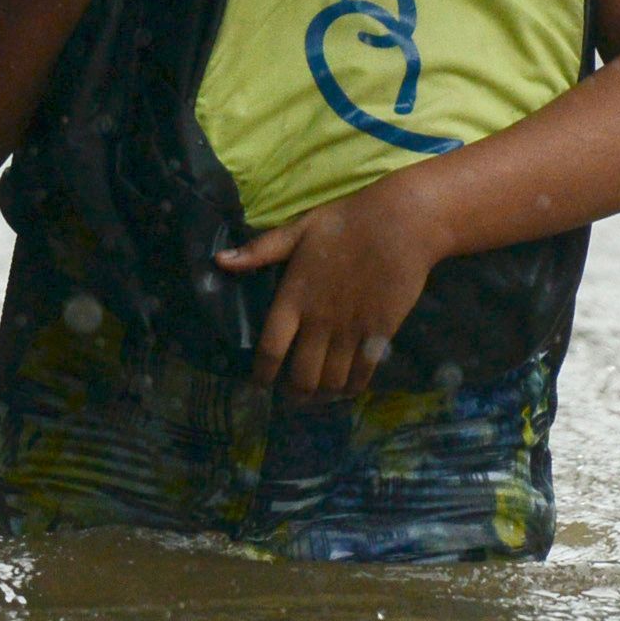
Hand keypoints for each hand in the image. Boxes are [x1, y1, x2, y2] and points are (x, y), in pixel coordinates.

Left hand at [218, 180, 441, 399]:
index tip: (259, 384)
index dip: (262, 373)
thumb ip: (260, 251)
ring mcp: (351, 330)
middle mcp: (319, 321)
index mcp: (294, 298)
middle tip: (292, 397)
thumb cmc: (346, 223)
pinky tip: (348, 388)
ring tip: (317, 397)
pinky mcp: (379, 333)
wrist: (400, 224)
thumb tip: (219, 261)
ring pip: (332, 380)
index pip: (271, 348)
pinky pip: (363, 373)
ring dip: (322, 395)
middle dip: (294, 393)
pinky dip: (353, 387)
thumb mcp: (298, 230)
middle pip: (302, 375)